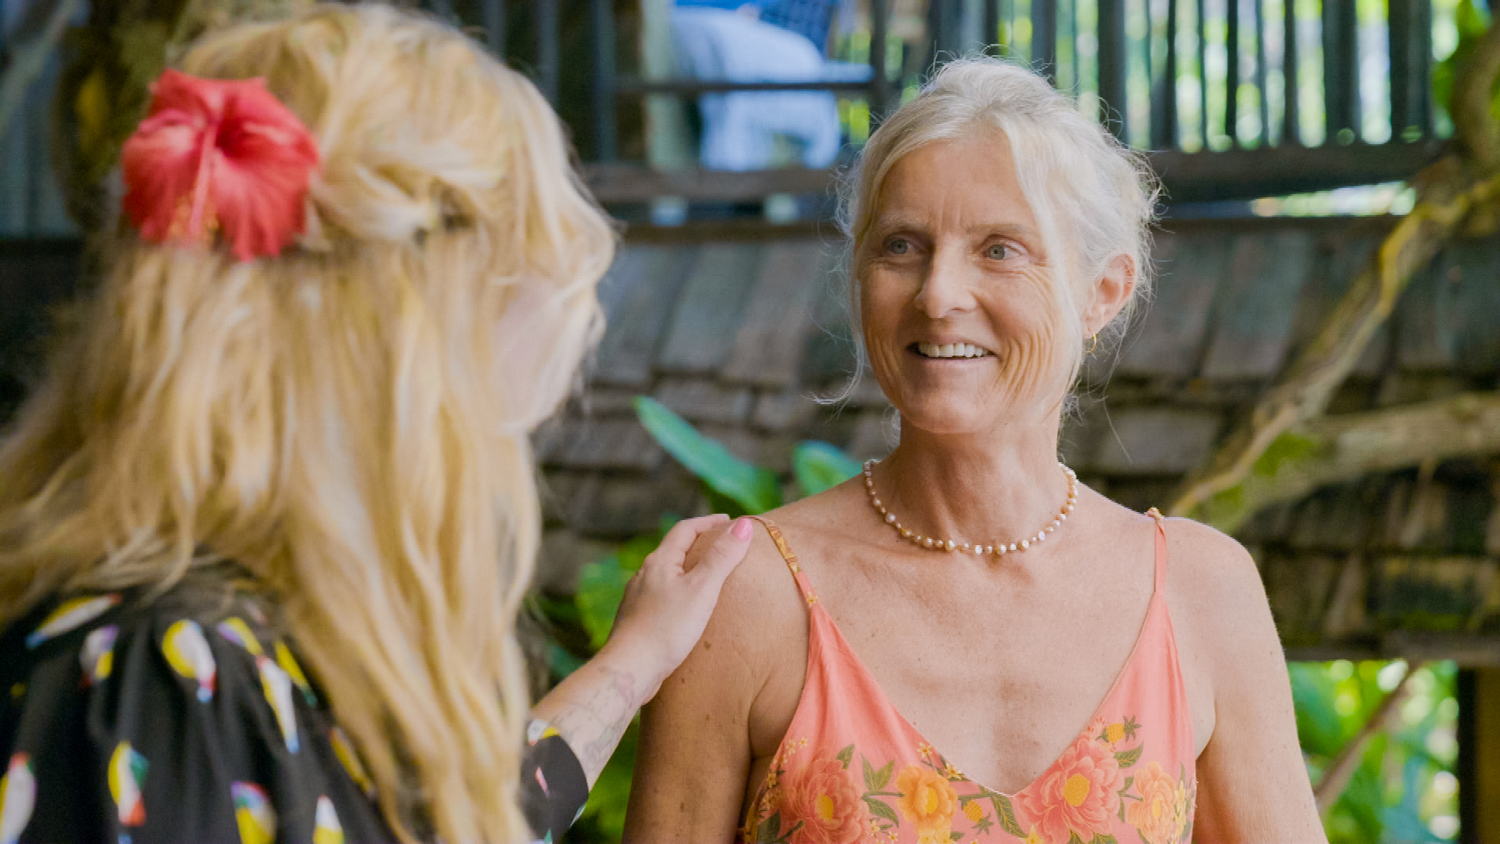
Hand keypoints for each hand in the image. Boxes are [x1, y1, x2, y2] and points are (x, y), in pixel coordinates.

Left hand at [531, 514, 752, 785]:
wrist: (630, 669)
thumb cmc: (667, 629)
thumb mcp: (702, 589)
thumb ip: (722, 557)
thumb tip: (745, 524)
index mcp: (659, 561)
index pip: (685, 529)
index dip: (708, 522)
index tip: (729, 522)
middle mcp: (644, 574)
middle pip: (673, 549)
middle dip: (699, 543)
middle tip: (723, 545)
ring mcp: (638, 598)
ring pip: (666, 573)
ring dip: (687, 568)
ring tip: (708, 576)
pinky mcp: (637, 620)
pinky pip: (661, 595)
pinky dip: (679, 590)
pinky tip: (686, 608)